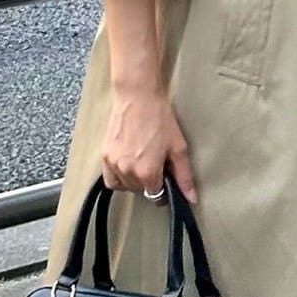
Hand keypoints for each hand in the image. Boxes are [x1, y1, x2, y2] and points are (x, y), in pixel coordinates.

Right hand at [102, 83, 197, 202]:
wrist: (137, 97)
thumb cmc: (160, 119)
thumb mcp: (178, 148)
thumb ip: (184, 176)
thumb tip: (191, 199)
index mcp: (147, 172)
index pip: (155, 196)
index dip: (163, 189)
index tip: (166, 178)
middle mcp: (127, 171)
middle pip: (140, 191)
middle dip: (150, 183)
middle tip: (156, 165)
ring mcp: (113, 164)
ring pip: (126, 186)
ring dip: (135, 181)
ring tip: (143, 162)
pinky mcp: (104, 156)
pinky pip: (110, 180)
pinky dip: (119, 179)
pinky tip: (128, 166)